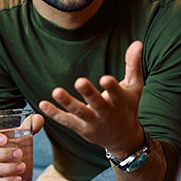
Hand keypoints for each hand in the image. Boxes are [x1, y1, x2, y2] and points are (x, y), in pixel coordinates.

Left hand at [39, 41, 144, 157]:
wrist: (123, 138)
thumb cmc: (128, 106)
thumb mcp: (134, 86)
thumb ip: (133, 64)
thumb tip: (137, 42)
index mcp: (120, 101)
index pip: (116, 93)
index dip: (111, 87)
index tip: (105, 79)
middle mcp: (106, 112)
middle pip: (97, 102)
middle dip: (88, 93)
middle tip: (79, 82)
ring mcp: (93, 121)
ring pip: (79, 112)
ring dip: (67, 102)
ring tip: (56, 91)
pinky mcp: (82, 128)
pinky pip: (67, 121)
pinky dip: (54, 113)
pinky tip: (43, 104)